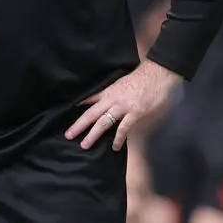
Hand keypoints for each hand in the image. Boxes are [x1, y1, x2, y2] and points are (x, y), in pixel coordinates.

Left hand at [65, 60, 180, 150]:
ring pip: (103, 122)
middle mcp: (112, 100)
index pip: (89, 99)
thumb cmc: (141, 78)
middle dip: (79, 125)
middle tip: (68, 135)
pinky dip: (118, 139)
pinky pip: (123, 128)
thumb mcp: (121, 83)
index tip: (66, 112)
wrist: (156, 75)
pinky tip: (114, 147)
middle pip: (91, 114)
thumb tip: (105, 101)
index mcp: (109, 92)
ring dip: (93, 134)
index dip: (78, 106)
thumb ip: (112, 93)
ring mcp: (123, 107)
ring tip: (85, 145)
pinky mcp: (134, 113)